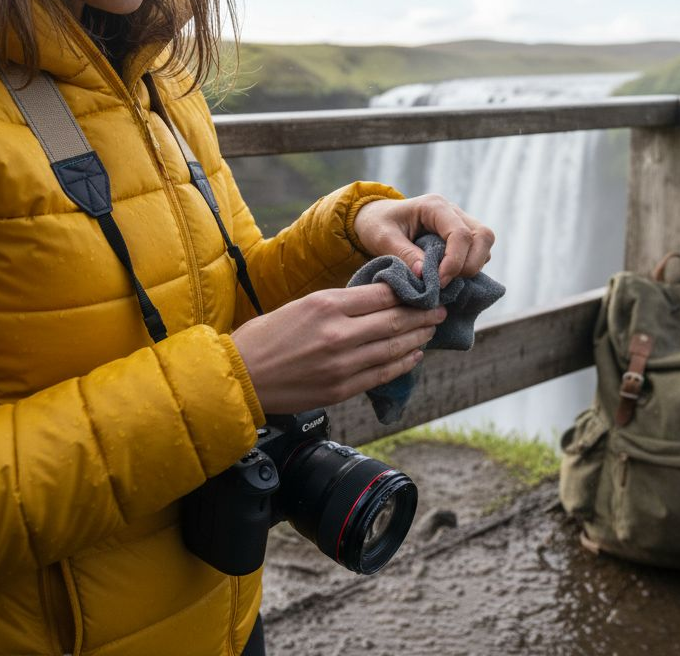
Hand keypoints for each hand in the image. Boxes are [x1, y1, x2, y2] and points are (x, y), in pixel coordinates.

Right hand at [230, 284, 447, 414]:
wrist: (240, 377)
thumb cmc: (264, 337)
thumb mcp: (300, 305)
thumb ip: (337, 304)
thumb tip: (374, 299)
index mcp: (325, 306)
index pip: (380, 295)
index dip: (406, 292)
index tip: (421, 289)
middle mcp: (338, 334)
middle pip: (394, 321)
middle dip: (422, 315)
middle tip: (439, 309)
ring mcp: (341, 365)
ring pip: (393, 348)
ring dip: (418, 338)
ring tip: (431, 330)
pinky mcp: (340, 389)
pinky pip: (382, 374)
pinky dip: (402, 363)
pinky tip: (414, 355)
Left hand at [353, 195, 495, 285]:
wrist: (375, 219)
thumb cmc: (377, 224)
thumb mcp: (382, 238)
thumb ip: (403, 254)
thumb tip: (424, 275)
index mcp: (434, 206)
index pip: (460, 233)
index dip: (454, 261)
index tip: (439, 282)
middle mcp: (452, 211)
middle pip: (483, 236)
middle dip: (470, 265)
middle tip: (445, 283)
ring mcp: (460, 223)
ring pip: (484, 244)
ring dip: (471, 266)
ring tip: (445, 280)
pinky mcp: (460, 237)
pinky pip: (478, 252)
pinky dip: (468, 267)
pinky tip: (448, 278)